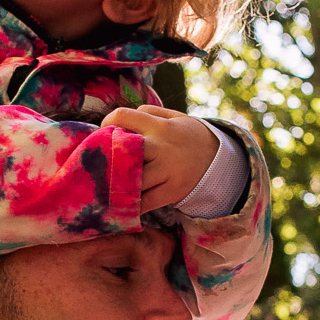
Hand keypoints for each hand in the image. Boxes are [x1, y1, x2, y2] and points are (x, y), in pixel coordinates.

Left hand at [102, 104, 218, 212]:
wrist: (219, 160)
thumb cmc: (187, 137)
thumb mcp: (174, 117)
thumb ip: (148, 114)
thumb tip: (117, 121)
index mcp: (160, 126)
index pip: (123, 117)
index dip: (107, 123)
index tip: (103, 133)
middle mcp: (162, 147)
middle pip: (124, 150)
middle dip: (107, 158)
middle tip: (99, 164)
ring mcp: (167, 171)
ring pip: (132, 180)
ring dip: (115, 184)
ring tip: (104, 186)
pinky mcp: (171, 191)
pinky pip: (145, 202)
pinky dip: (130, 205)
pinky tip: (120, 204)